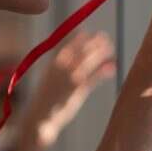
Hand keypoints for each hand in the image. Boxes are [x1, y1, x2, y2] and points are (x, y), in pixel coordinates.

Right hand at [23, 29, 115, 143]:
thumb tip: (68, 56)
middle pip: (81, 50)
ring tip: (110, 48)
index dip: (81, 38)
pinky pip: (92, 78)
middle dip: (94, 42)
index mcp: (53, 64)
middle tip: (104, 37)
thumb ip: (59, 66)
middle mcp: (61, 68)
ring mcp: (69, 78)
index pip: (68, 45)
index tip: (89, 33)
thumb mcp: (49, 78)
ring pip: (87, 61)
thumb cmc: (46, 98)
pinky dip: (102, 72)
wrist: (40, 117)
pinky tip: (111, 68)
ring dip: (100, 53)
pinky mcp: (77, 91)